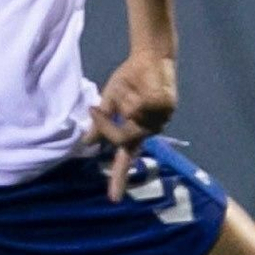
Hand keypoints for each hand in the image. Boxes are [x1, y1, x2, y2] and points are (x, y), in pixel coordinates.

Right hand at [86, 48, 177, 199]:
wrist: (149, 56)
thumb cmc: (130, 78)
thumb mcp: (110, 101)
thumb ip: (102, 122)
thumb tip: (86, 142)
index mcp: (136, 131)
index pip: (126, 158)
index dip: (119, 178)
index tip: (114, 198)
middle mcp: (150, 129)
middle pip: (123, 138)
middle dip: (107, 125)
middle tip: (94, 110)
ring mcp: (161, 119)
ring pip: (132, 120)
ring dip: (124, 103)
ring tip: (131, 88)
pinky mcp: (167, 106)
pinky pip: (141, 106)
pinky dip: (135, 94)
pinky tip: (142, 85)